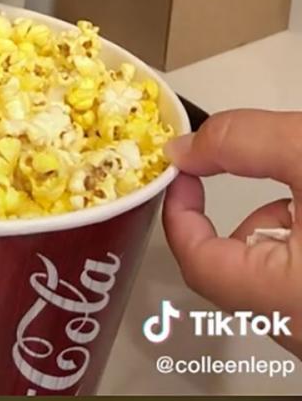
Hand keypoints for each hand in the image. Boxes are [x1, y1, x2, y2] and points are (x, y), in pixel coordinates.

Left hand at [164, 110, 301, 358]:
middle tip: (267, 175)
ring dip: (278, 227)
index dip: (180, 209)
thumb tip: (185, 147)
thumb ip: (243, 141)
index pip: (196, 261)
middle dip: (240, 214)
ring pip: (271, 275)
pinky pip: (299, 281)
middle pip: (234, 268)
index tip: (186, 171)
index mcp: (281, 300)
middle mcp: (300, 328)